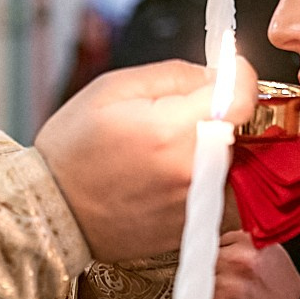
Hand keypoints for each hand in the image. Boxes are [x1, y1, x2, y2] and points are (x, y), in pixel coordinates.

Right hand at [36, 60, 256, 262]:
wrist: (54, 213)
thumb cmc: (74, 148)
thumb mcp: (114, 88)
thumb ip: (176, 74)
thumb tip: (218, 74)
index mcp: (174, 131)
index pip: (244, 97)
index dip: (241, 76)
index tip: (229, 71)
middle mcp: (195, 172)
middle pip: (245, 129)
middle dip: (226, 111)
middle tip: (190, 108)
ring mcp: (200, 205)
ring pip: (240, 162)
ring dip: (222, 146)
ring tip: (178, 145)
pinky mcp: (198, 227)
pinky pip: (228, 193)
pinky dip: (214, 177)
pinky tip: (176, 173)